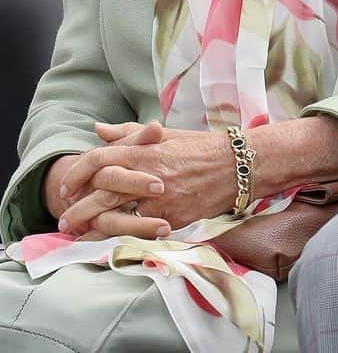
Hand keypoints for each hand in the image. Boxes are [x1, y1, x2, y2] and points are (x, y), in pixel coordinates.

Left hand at [57, 121, 233, 236]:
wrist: (238, 166)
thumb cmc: (202, 148)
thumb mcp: (167, 135)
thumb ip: (130, 134)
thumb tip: (99, 130)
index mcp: (147, 151)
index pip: (101, 158)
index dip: (78, 172)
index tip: (67, 185)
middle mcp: (150, 174)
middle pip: (103, 192)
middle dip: (78, 207)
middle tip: (64, 218)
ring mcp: (161, 198)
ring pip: (116, 216)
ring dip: (92, 227)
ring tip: (78, 235)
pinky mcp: (172, 217)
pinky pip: (138, 231)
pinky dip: (118, 238)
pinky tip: (105, 244)